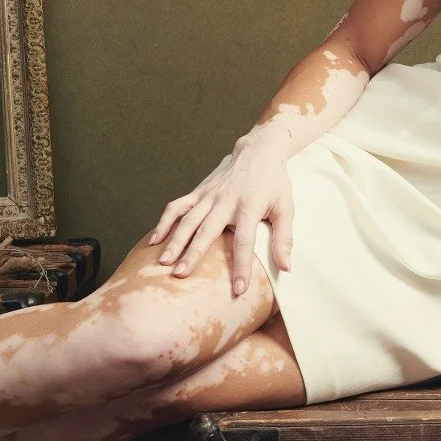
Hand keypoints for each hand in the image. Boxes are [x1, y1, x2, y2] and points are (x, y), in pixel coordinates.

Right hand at [148, 130, 295, 295]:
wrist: (258, 151)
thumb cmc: (273, 183)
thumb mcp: (286, 208)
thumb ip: (284, 238)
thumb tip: (286, 268)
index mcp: (250, 207)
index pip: (245, 241)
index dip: (241, 266)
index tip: (238, 289)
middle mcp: (226, 201)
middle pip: (207, 230)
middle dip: (194, 253)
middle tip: (181, 274)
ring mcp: (209, 195)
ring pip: (188, 219)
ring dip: (175, 240)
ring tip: (163, 261)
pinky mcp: (199, 192)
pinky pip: (178, 206)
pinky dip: (164, 221)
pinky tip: (154, 240)